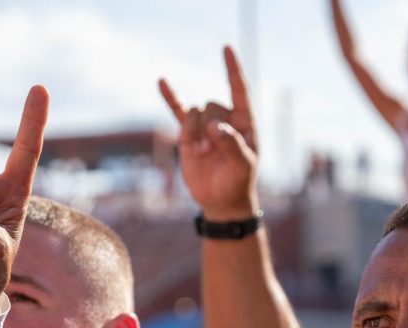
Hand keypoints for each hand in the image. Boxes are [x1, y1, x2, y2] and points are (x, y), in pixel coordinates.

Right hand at [159, 46, 258, 219]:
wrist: (220, 199)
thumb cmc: (238, 181)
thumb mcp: (242, 166)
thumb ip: (232, 144)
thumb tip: (214, 126)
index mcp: (245, 122)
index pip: (240, 91)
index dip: (233, 70)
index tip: (226, 48)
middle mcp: (225, 119)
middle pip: (212, 104)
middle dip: (209, 126)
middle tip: (212, 150)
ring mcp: (206, 125)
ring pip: (195, 112)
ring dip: (195, 133)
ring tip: (202, 153)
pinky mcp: (189, 134)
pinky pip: (179, 111)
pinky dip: (171, 97)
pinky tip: (162, 81)